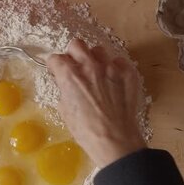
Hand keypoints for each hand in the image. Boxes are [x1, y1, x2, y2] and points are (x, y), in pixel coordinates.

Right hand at [48, 39, 145, 167]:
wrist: (114, 139)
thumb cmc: (86, 130)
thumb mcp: (65, 111)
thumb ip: (64, 91)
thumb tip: (66, 85)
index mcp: (70, 75)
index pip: (56, 58)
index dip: (55, 66)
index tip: (57, 72)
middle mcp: (90, 66)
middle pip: (77, 44)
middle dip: (73, 54)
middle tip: (75, 68)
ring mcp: (111, 67)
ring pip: (99, 50)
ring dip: (95, 59)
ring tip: (97, 74)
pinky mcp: (128, 73)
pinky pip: (119, 62)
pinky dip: (115, 69)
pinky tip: (114, 82)